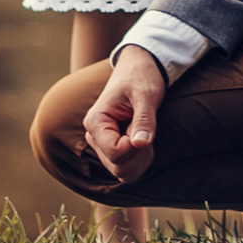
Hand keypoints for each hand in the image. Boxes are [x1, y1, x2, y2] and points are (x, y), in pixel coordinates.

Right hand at [84, 45, 165, 180]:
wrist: (139, 69)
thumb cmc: (141, 77)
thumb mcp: (145, 94)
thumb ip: (144, 119)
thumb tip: (141, 144)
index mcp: (95, 122)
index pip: (115, 153)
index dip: (136, 146)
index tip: (144, 126)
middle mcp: (94, 136)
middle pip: (118, 167)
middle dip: (140, 154)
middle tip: (148, 130)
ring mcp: (102, 144)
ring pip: (122, 173)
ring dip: (141, 159)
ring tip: (146, 134)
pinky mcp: (112, 148)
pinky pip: (126, 169)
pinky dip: (140, 161)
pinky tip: (144, 141)